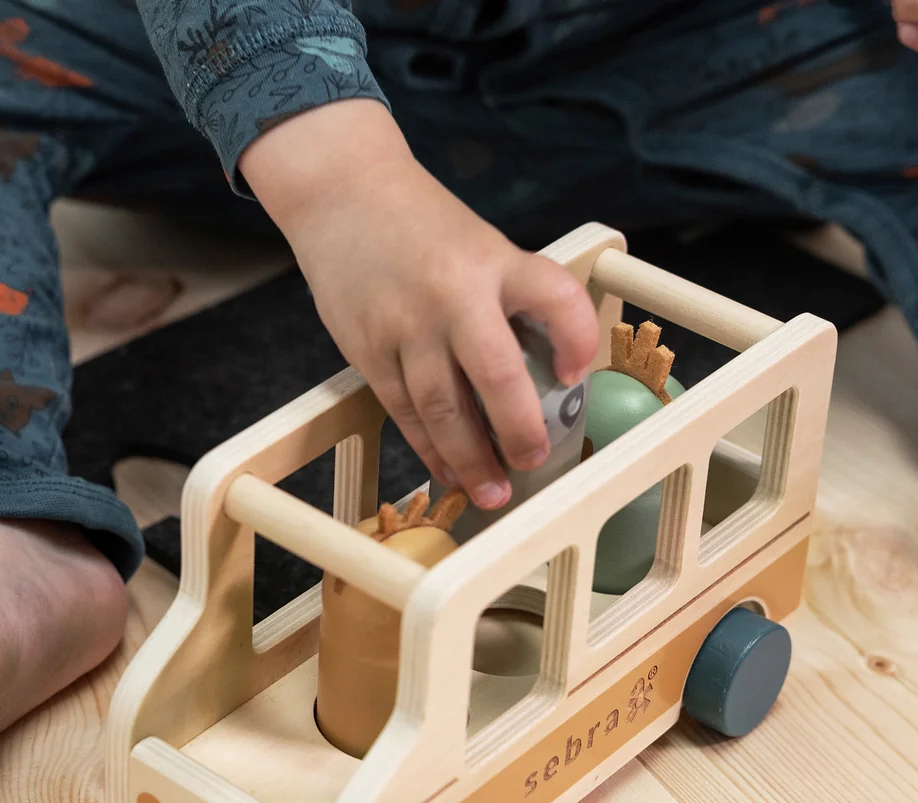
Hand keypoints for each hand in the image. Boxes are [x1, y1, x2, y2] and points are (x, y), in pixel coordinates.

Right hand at [241, 101, 598, 510]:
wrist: (342, 194)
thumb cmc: (423, 228)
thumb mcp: (482, 245)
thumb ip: (511, 300)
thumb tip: (546, 375)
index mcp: (494, 260)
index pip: (554, 297)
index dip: (576, 338)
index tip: (576, 373)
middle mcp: (452, 294)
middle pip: (496, 374)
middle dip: (519, 429)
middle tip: (534, 462)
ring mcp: (406, 326)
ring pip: (443, 407)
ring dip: (471, 458)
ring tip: (494, 492)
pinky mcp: (369, 351)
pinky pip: (403, 411)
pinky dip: (428, 448)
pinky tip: (448, 471)